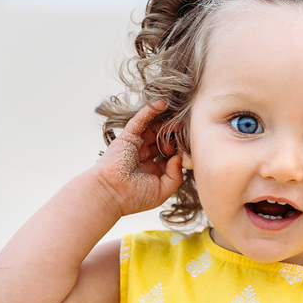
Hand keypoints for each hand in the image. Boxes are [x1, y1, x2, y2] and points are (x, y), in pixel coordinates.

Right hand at [93, 101, 184, 215]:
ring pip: (153, 128)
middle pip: (163, 139)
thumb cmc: (134, 197)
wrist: (110, 194)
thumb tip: (179, 158)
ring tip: (179, 116)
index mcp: (153, 169)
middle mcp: (144, 156)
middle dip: (175, 134)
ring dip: (165, 121)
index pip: (170, 154)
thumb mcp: (162, 191)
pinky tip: (162, 104)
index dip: (181, 149)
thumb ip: (175, 176)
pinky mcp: (127, 137)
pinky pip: (140, 120)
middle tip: (187, 129)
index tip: (192, 145)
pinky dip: (150, 111)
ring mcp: (136, 145)